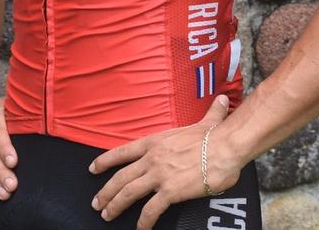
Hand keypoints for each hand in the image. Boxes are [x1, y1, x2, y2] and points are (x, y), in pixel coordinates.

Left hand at [89, 95, 239, 228]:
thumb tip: (220, 101)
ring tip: (107, 215)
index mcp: (155, 142)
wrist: (226, 147)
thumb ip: (209, 114)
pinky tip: (140, 229)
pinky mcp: (170, 191)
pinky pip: (151, 210)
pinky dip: (143, 221)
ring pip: (128, 193)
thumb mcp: (207, 123)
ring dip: (115, 205)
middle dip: (105, 191)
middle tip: (96, 202)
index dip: (105, 161)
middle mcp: (152, 158)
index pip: (123, 152)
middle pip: (120, 177)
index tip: (93, 168)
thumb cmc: (217, 136)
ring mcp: (159, 175)